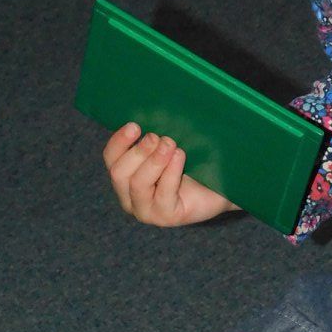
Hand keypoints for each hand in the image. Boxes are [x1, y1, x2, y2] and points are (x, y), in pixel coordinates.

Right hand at [103, 122, 238, 226]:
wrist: (221, 186)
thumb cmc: (192, 164)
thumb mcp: (168, 147)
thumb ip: (153, 137)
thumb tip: (146, 113)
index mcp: (125, 177)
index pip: (110, 158)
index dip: (119, 141)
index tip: (135, 126)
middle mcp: (130, 197)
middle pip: (119, 173)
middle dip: (138, 152)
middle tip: (158, 137)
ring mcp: (147, 211)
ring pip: (138, 184)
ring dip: (154, 161)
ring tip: (171, 145)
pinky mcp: (166, 218)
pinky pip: (163, 194)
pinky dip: (171, 172)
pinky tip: (180, 156)